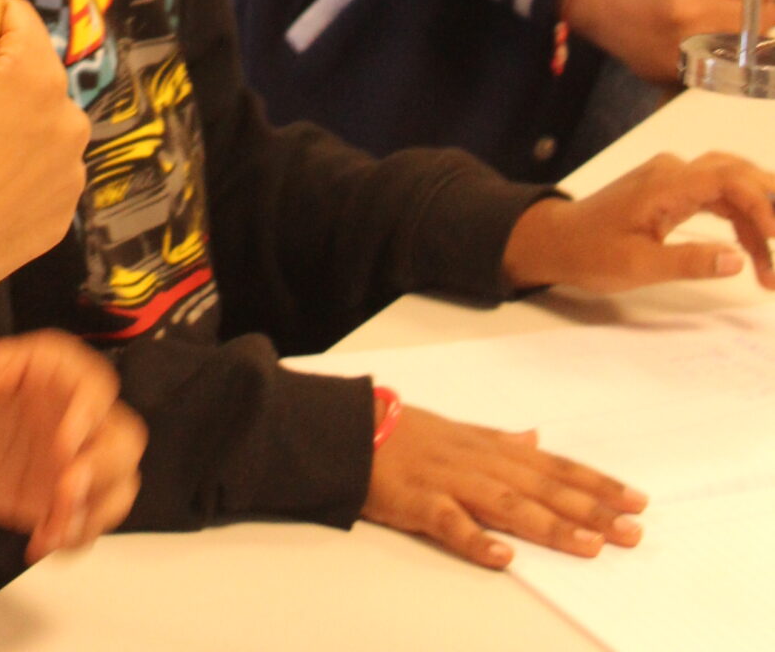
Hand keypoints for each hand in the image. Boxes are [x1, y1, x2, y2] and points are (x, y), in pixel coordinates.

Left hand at [0, 328, 144, 558]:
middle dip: (104, 466)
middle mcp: (67, 414)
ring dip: (96, 508)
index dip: (91, 411)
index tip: (65, 442)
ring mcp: (62, 460)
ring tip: (52, 527)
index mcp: (48, 372)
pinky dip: (73, 536)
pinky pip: (84, 521)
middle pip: (120, 435)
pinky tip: (38, 543)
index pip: (93, 383)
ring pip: (116, 482)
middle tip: (64, 490)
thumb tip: (1, 364)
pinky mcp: (47, 499)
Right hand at [365, 403, 644, 569]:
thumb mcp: (460, 432)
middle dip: (589, 509)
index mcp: (490, 448)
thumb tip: (537, 439)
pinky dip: (476, 540)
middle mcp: (478, 462)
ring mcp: (449, 481)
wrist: (350, 429)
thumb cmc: (407, 434)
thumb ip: (501, 440)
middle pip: (541, 486)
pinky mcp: (418, 501)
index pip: (554, 466)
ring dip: (549, 525)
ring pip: (506, 504)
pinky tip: (502, 558)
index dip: (595, 483)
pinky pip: (450, 523)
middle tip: (631, 531)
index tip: (636, 501)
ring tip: (588, 545)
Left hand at [503, 155, 774, 295]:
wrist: (557, 240)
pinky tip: (754, 250)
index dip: (758, 204)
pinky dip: (738, 221)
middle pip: (735, 173)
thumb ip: (690, 262)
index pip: (726, 179)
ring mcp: (672, 179)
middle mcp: (672, 172)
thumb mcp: (640, 266)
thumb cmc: (592, 252)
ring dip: (755, 221)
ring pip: (729, 188)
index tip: (774, 239)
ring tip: (772, 268)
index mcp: (665, 184)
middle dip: (768, 203)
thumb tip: (738, 259)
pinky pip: (715, 197)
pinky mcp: (671, 192)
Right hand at [568, 0, 774, 83]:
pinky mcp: (683, 68)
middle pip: (763, 15)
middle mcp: (692, 3)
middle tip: (753, 7)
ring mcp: (687, 40)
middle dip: (765, 11)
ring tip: (737, 27)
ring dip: (751, 38)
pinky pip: (728, 67)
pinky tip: (722, 48)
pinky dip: (732, 60)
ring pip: (750, 44)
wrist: (604, 1)